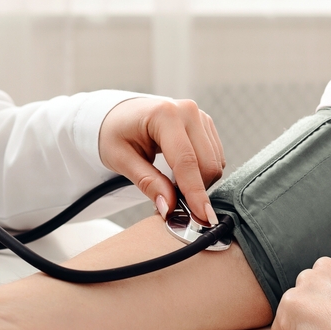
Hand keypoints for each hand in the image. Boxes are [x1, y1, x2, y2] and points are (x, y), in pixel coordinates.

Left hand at [99, 97, 224, 224]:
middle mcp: (188, 111)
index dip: (194, 192)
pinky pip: (215, 158)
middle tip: (172, 203)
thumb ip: (147, 182)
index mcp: (164, 115)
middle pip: (207, 164)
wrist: (120, 115)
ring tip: (171, 184)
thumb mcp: (121, 159)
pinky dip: (201, 173)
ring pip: (214, 163)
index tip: (202, 217)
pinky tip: (181, 174)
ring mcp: (200, 116)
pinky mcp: (206, 125)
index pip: (185, 161)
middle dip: (195, 190)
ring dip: (198, 182)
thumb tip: (170, 207)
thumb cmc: (115, 133)